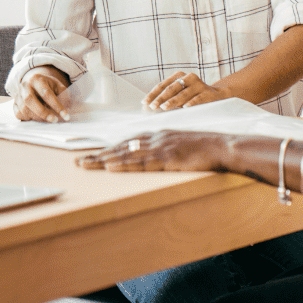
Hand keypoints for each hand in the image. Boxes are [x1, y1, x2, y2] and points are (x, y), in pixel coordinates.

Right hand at [15, 66, 71, 121]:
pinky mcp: (14, 103)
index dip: (57, 105)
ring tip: (48, 121)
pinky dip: (28, 118)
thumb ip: (64, 95)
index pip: (46, 93)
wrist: (34, 83)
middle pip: (30, 100)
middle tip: (54, 120)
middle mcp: (25, 86)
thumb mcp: (58, 86)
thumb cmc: (48, 86)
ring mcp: (18, 95)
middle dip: (43, 112)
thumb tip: (68, 107)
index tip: (66, 115)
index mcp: (37, 79)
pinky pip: (19, 114)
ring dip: (37, 117)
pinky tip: (37, 119)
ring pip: (24, 109)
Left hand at [76, 130, 230, 171]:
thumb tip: (154, 158)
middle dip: (99, 155)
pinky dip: (124, 164)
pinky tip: (110, 167)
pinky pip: (141, 162)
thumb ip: (167, 149)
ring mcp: (160, 147)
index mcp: (159, 135)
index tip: (94, 155)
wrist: (223, 146)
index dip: (110, 149)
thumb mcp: (182, 146)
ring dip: (104, 160)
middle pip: (121, 147)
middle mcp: (155, 138)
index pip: (128, 142)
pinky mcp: (167, 158)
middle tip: (78, 162)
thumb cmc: (206, 149)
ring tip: (85, 165)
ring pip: (126, 154)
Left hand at [144, 71, 230, 110]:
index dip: (153, 94)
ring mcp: (199, 85)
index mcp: (179, 76)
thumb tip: (149, 107)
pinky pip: (198, 98)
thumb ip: (167, 98)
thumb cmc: (193, 96)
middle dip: (161, 98)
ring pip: (183, 93)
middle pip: (172, 88)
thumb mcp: (180, 95)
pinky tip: (185, 108)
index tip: (145, 103)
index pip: (163, 85)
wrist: (217, 96)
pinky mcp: (208, 93)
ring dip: (173, 101)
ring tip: (164, 107)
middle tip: (153, 106)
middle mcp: (189, 78)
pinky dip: (192, 103)